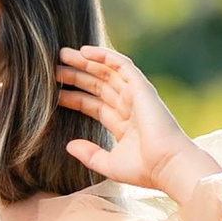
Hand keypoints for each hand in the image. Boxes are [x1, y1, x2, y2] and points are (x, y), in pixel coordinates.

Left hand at [56, 46, 218, 194]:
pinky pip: (121, 65)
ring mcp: (136, 95)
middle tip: (54, 67)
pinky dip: (104, 56)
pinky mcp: (141, 87)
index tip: (55, 92)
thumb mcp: (109, 164)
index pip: (94, 105)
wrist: (168, 165)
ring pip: (106, 72)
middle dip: (76, 75)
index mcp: (123, 125)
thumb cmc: (144, 170)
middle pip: (98, 85)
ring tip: (62, 54)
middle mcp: (129, 107)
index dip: (74, 97)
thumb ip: (89, 154)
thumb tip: (69, 145)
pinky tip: (84, 51)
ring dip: (85, 62)